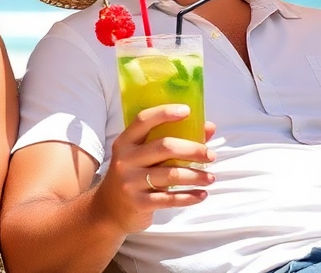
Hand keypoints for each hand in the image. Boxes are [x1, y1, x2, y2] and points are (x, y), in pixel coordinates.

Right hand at [93, 104, 215, 233]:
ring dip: (195, 175)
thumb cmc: (132, 176)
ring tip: (211, 177)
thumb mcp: (142, 156)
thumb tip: (208, 128)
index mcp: (125, 142)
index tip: (187, 110)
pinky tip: (202, 194)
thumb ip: (172, 139)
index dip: (165, 113)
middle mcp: (125, 159)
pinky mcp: (139, 202)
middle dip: (192, 150)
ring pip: (171, 174)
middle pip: (164, 147)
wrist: (109, 209)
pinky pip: (170, 199)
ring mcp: (130, 181)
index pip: (143, 120)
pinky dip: (189, 197)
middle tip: (211, 155)